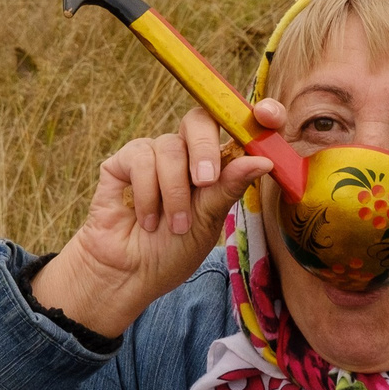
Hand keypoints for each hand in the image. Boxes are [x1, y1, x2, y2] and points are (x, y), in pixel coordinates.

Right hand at [30, 104, 281, 338]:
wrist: (130, 274)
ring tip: (174, 225)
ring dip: (173, 192)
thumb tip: (264, 160)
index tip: (267, 117)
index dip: (254, 114)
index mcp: (215, 164)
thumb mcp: (209, 221)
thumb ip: (229, 187)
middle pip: (199, 120)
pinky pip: (140, 159)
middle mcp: (185, 154)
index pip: (237, 125)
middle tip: (204, 181)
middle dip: (204, 149)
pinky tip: (146, 218)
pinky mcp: (121, 164)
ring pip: (170, 147)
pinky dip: (146, 192)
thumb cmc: (172, 251)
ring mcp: (152, 156)